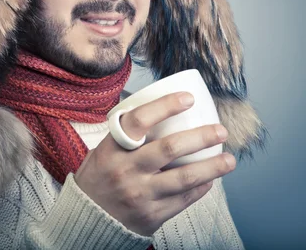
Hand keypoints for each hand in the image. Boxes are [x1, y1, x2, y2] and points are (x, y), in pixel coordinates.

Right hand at [74, 92, 235, 236]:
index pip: (139, 120)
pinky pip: (184, 199)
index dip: (165, 106)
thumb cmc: (99, 178)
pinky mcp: (152, 215)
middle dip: (201, 136)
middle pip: (170, 148)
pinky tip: (210, 179)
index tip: (187, 98)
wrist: (86, 219)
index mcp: (112, 149)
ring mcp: (140, 194)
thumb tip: (161, 113)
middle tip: (220, 130)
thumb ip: (126, 137)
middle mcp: (126, 170)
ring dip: (212, 167)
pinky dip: (201, 187)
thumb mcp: (102, 151)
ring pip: (184, 177)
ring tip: (229, 159)